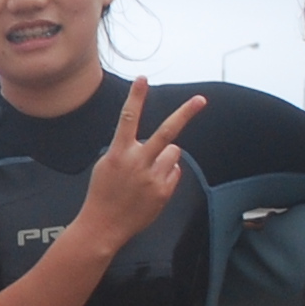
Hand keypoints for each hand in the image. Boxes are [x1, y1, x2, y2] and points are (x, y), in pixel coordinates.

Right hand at [76, 80, 203, 248]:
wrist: (103, 226)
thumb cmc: (103, 193)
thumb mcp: (106, 165)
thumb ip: (128, 150)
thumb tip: (158, 144)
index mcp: (119, 153)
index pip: (128, 118)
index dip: (136, 97)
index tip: (142, 79)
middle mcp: (138, 162)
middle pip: (167, 132)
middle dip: (186, 113)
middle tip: (201, 100)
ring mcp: (153, 177)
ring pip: (173, 152)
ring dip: (166, 157)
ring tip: (148, 173)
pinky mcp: (163, 191)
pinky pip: (175, 172)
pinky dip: (167, 174)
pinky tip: (151, 186)